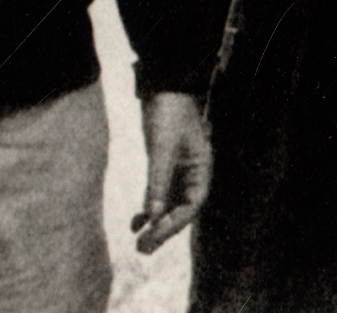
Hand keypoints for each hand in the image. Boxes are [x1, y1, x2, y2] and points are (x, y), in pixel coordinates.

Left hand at [130, 91, 211, 253]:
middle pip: (180, 210)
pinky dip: (148, 209)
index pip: (191, 205)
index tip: (154, 235)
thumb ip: (157, 183)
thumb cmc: (168, 113)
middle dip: (163, 231)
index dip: (174, 223)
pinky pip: (159, 194)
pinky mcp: (166, 166)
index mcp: (202, 168)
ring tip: (139, 245)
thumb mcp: (161, 148)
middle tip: (143, 250)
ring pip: (169, 205)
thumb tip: (152, 216)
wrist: (163, 86)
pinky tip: (135, 223)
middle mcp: (193, 173)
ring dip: (155, 224)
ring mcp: (179, 170)